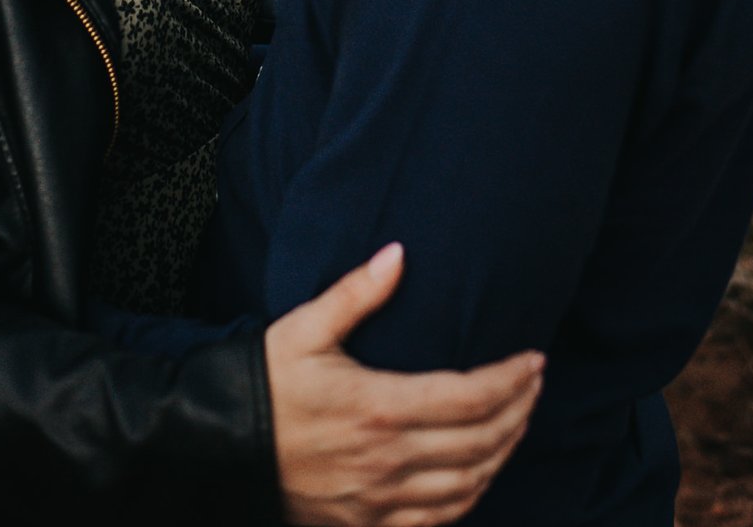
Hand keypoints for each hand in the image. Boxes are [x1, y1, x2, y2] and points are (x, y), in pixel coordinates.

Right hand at [266, 243, 543, 526]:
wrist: (217, 445)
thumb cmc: (263, 382)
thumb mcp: (303, 329)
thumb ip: (356, 293)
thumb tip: (398, 253)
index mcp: (378, 407)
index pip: (471, 396)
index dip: (512, 378)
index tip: (535, 358)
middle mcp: (388, 459)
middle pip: (482, 442)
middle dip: (520, 410)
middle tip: (535, 384)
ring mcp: (380, 498)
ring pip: (468, 485)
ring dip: (504, 453)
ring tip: (518, 423)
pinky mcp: (367, 524)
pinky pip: (438, 521)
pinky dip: (470, 497)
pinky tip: (480, 474)